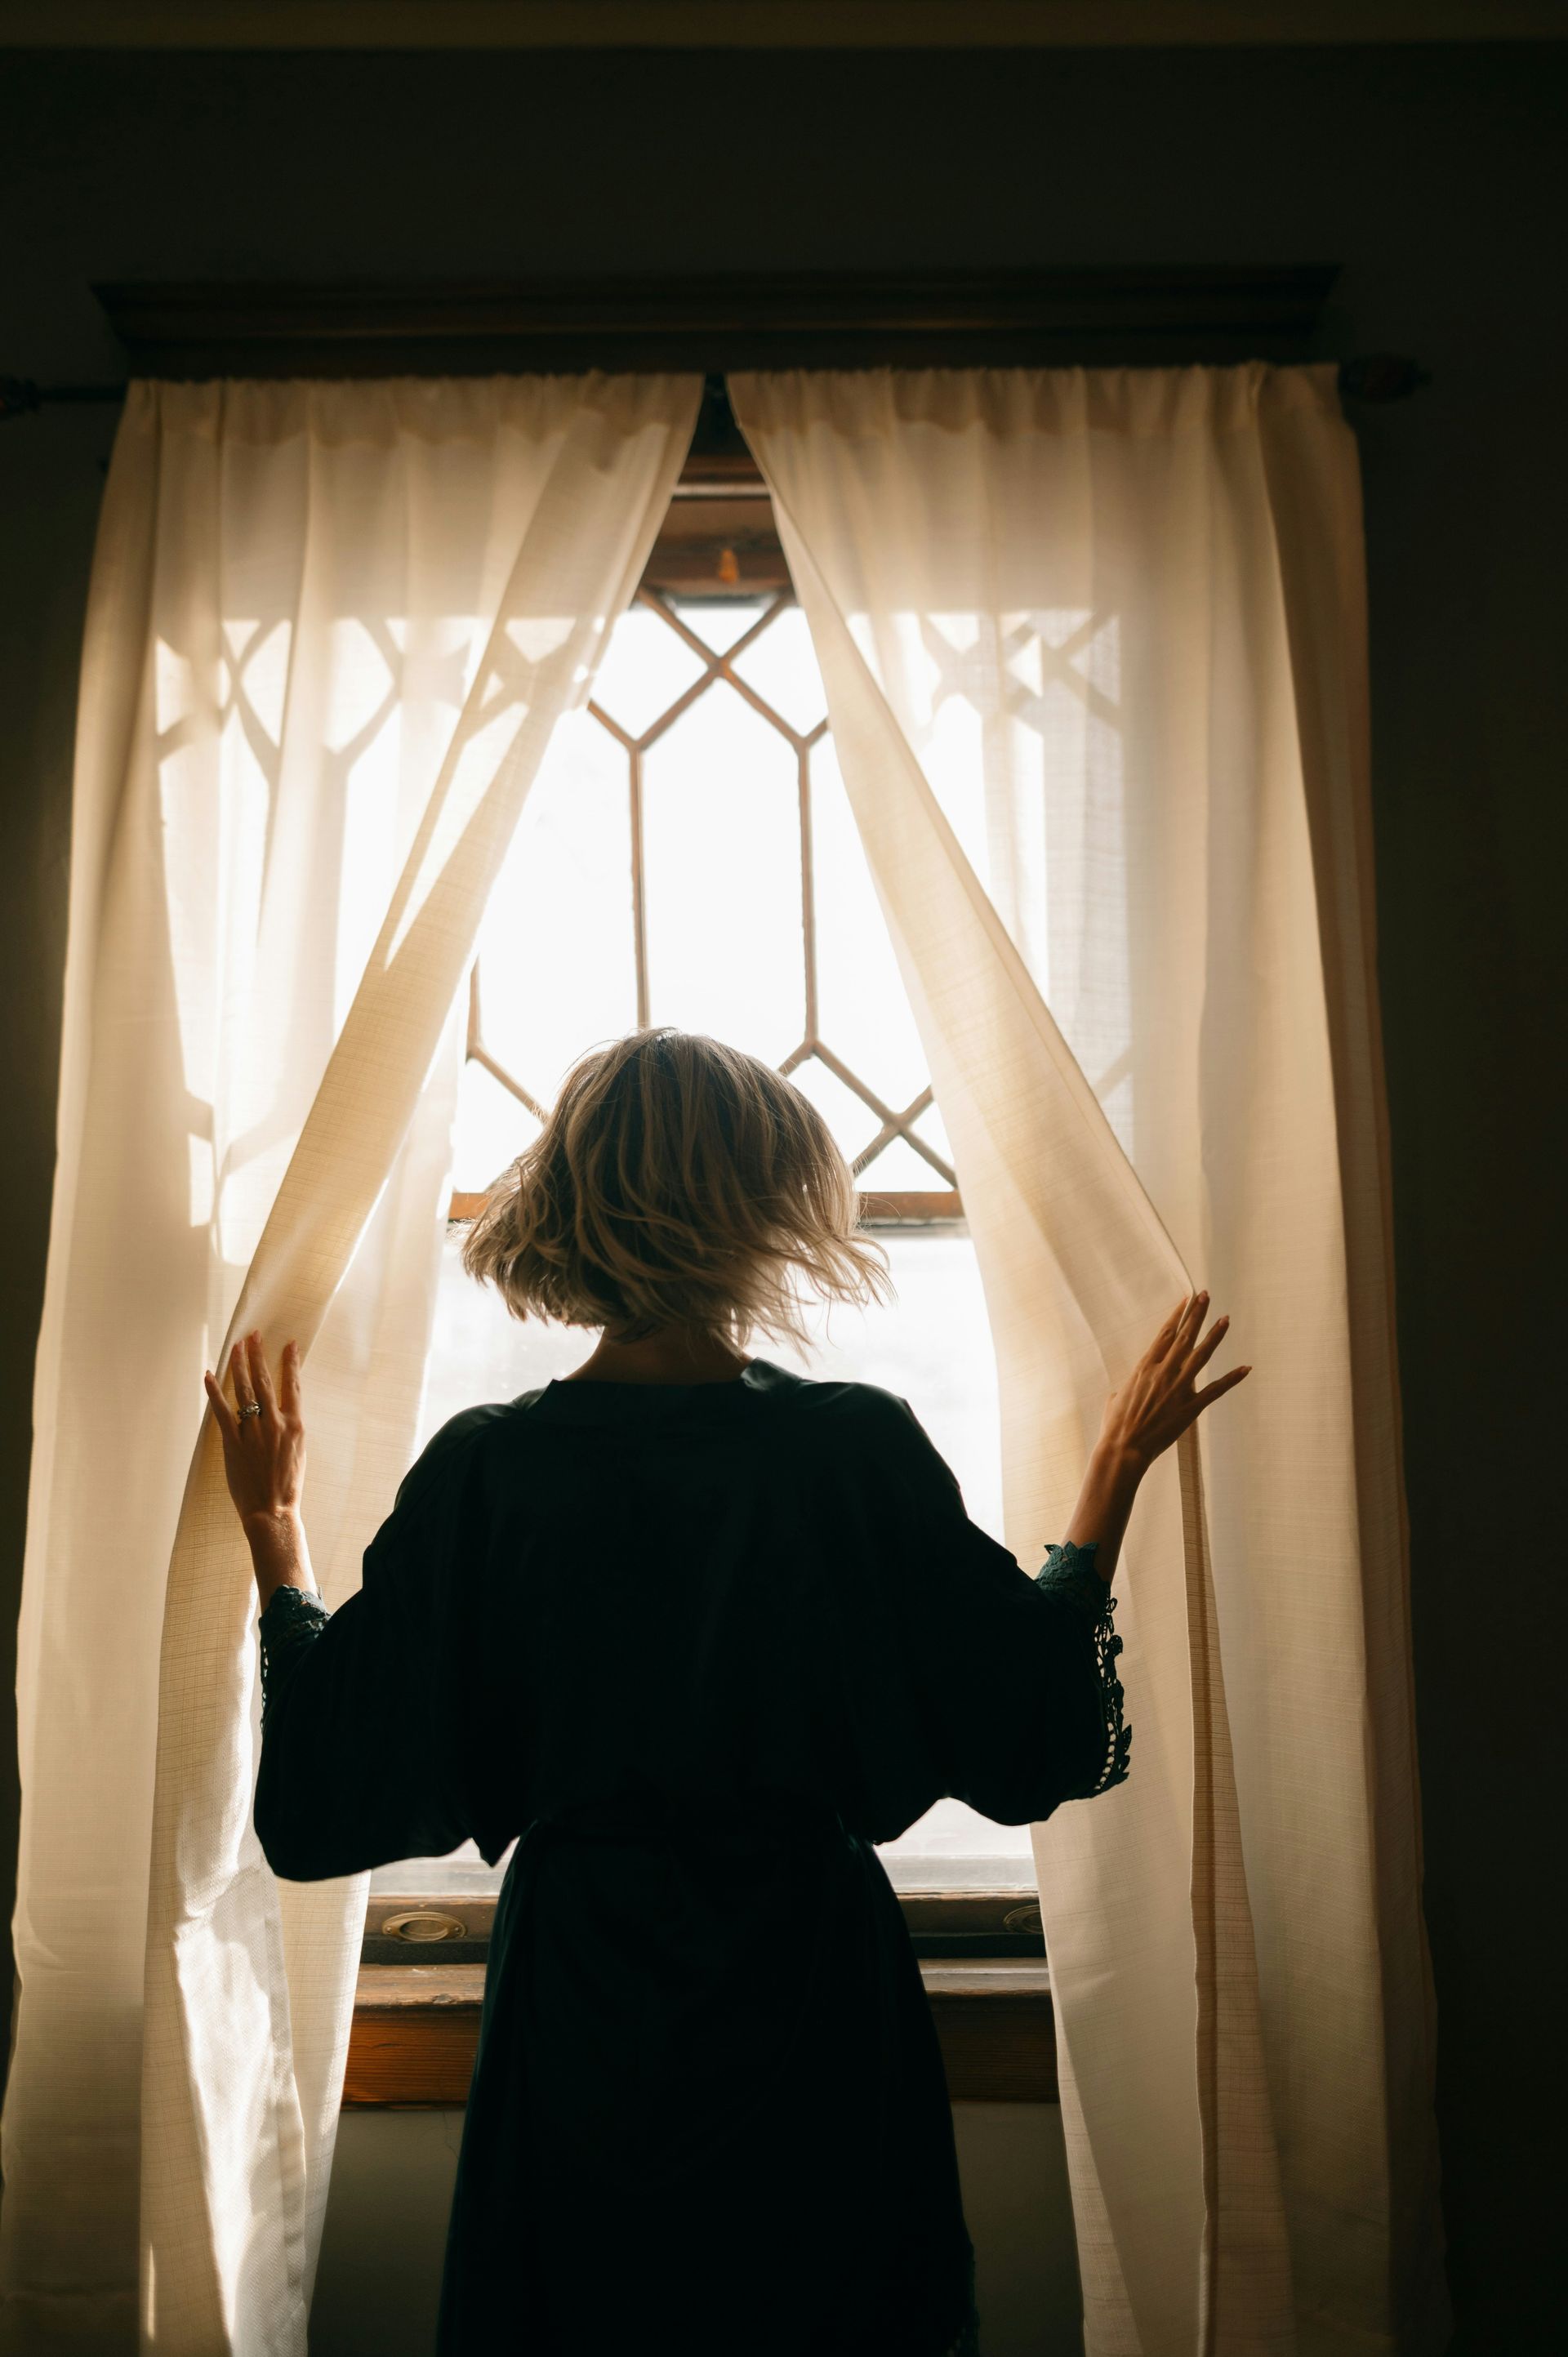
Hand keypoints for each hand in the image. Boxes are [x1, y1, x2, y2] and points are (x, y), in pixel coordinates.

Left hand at [203, 1331, 305, 1533]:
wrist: (272, 1511)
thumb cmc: (287, 1486)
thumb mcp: (298, 1453)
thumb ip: (291, 1429)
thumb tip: (283, 1412)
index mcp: (295, 1426)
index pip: (292, 1385)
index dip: (289, 1362)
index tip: (288, 1344)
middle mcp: (274, 1424)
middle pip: (264, 1381)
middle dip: (258, 1355)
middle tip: (253, 1335)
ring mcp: (253, 1432)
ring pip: (244, 1390)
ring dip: (239, 1366)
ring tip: (236, 1346)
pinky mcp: (233, 1442)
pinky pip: (222, 1411)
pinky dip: (214, 1391)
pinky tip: (209, 1375)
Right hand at [1095, 1291, 1250, 1478]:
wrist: (1123, 1448)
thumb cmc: (1114, 1425)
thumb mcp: (1115, 1399)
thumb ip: (1124, 1388)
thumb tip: (1123, 1390)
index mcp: (1144, 1367)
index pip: (1165, 1334)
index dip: (1177, 1315)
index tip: (1186, 1300)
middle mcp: (1163, 1373)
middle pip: (1184, 1337)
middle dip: (1196, 1314)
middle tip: (1206, 1296)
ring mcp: (1178, 1389)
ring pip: (1201, 1356)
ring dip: (1214, 1336)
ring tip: (1225, 1319)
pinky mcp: (1190, 1408)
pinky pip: (1215, 1390)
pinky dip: (1232, 1379)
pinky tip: (1245, 1368)